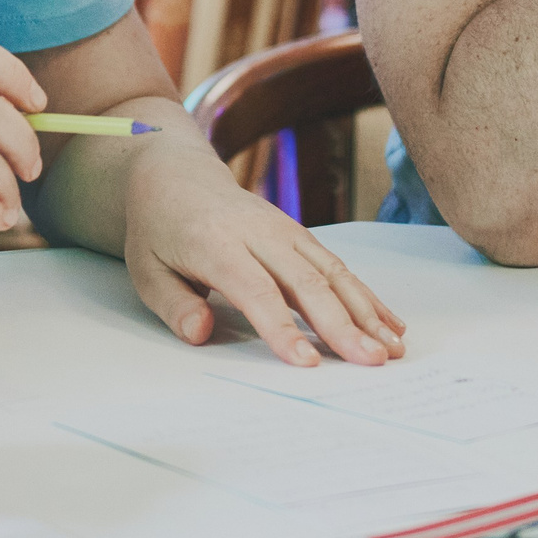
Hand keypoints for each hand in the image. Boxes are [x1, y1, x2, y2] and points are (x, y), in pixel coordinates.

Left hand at [121, 136, 405, 367]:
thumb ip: (174, 304)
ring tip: (391, 350)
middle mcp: (259, 233)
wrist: (176, 175)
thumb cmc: (159, 229)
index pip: (256, 290)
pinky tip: (389, 323)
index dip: (283, 328)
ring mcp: (284, 230)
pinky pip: (337, 265)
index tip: (307, 362)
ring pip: (332, 271)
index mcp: (216, 244)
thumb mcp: (146, 269)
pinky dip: (366, 295)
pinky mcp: (299, 234)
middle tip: (370, 361)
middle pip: (307, 281)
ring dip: (365, 311)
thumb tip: (200, 333)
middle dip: (343, 324)